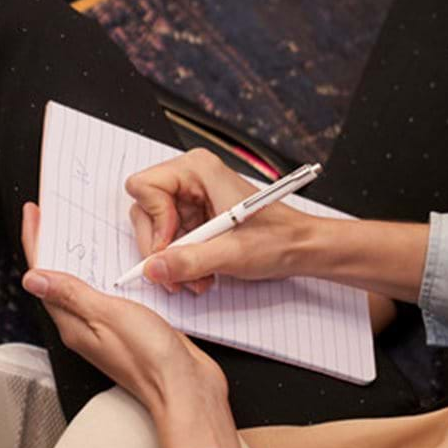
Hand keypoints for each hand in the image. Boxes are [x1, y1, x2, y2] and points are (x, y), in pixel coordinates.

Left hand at [21, 202, 240, 447]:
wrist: (186, 390)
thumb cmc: (151, 359)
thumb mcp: (107, 316)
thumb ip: (71, 295)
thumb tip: (33, 278)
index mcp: (73, 325)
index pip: (43, 278)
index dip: (35, 242)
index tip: (33, 214)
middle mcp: (85, 328)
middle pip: (58, 281)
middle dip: (50, 248)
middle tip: (48, 217)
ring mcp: (106, 330)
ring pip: (82, 288)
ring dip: (75, 260)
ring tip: (73, 233)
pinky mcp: (129, 329)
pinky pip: (107, 296)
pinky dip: (103, 274)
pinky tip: (112, 264)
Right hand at [124, 149, 326, 293]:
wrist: (302, 248)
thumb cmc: (280, 238)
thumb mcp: (232, 253)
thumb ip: (189, 260)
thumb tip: (152, 268)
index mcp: (198, 169)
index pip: (144, 187)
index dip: (153, 221)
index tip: (170, 246)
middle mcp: (191, 179)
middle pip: (144, 212)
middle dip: (160, 249)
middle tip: (178, 272)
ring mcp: (191, 200)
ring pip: (155, 232)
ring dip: (172, 261)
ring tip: (197, 278)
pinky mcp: (195, 219)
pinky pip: (170, 242)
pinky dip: (181, 262)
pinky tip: (203, 273)